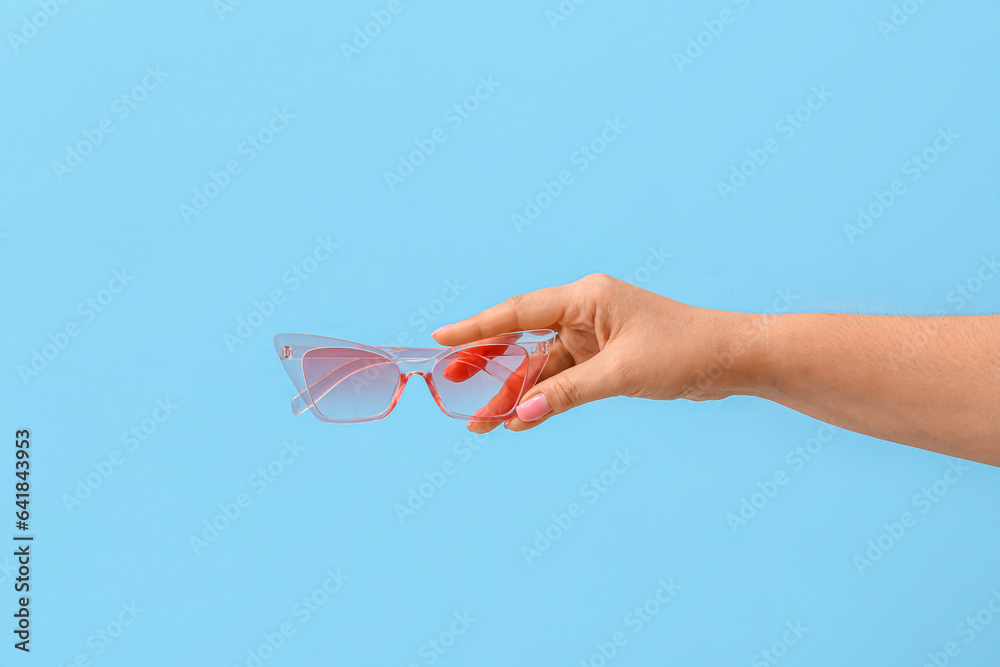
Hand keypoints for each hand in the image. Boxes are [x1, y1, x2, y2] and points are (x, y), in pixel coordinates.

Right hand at [432, 273, 761, 432]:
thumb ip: (568, 393)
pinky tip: (519, 419)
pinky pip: (561, 379)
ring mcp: (592, 337)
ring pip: (540, 365)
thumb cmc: (683, 351)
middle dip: (487, 364)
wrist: (729, 359)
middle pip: (522, 339)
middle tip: (449, 384)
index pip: (519, 311)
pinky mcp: (603, 359)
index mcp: (586, 297)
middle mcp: (583, 312)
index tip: (441, 339)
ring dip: (513, 393)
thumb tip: (522, 415)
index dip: (477, 327)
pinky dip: (542, 399)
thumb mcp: (621, 374)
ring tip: (479, 423)